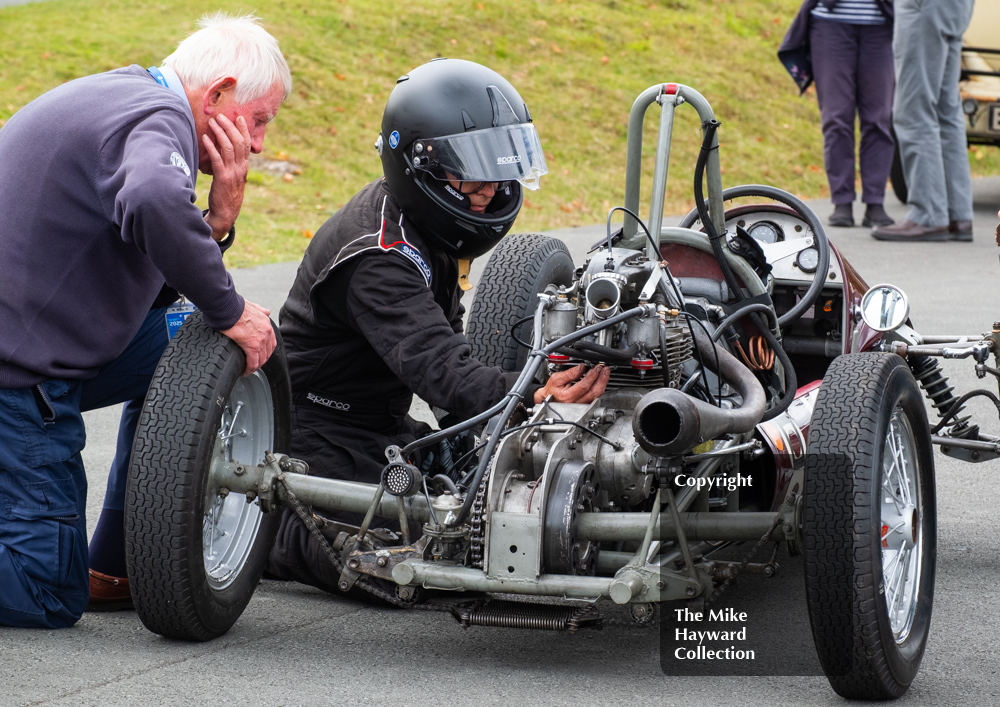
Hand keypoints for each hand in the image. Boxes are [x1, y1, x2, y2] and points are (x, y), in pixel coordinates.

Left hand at [203, 114, 250, 239]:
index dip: (244, 129)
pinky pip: (217, 159)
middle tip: (221, 116)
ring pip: (229, 148)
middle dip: (229, 127)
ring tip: (212, 122)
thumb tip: (226, 149)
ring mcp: (232, 173)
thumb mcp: (234, 177)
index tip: (239, 116)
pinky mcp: (222, 178)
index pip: (247, 144)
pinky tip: (205, 138)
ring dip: (220, 133)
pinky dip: (211, 147)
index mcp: (244, 167)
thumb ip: (233, 164)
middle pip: (238, 142)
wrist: (226, 214)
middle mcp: (241, 168)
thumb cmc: (227, 194)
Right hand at [220, 300, 275, 375]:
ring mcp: (261, 340)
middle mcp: (267, 332)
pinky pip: (253, 362)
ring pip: (261, 359)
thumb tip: (266, 311)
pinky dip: (249, 369)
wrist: (228, 307)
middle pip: (267, 353)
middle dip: (261, 360)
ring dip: (255, 367)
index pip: (271, 343)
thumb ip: (261, 310)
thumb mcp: (253, 306)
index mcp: (267, 323)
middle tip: (253, 365)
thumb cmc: (235, 306)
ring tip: (248, 370)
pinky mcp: (252, 346)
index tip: (259, 356)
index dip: (265, 351)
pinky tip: (245, 372)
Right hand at [533, 364, 610, 404]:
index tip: (596, 368)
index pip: (584, 386)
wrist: (547, 400)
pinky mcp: (584, 405)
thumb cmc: (551, 391)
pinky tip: (600, 381)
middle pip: (594, 392)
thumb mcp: (556, 379)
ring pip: (596, 396)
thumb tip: (582, 367)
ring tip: (605, 373)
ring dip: (602, 383)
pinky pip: (595, 397)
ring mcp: (581, 406)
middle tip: (604, 370)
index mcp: (567, 396)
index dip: (592, 376)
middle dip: (601, 379)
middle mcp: (575, 403)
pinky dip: (599, 388)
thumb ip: (570, 373)